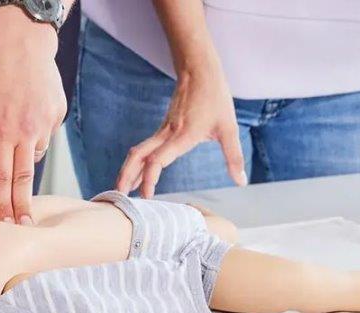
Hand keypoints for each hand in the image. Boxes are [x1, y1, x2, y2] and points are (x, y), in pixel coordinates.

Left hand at [0, 6, 65, 224]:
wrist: (21, 40)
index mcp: (1, 130)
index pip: (3, 178)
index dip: (3, 203)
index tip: (6, 222)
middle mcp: (27, 130)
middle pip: (26, 178)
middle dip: (23, 205)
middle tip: (24, 224)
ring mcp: (46, 122)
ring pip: (35, 154)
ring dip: (24, 155)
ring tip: (14, 129)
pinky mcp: (57, 113)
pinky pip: (44, 135)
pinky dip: (34, 133)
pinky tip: (26, 112)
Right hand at [116, 62, 245, 197]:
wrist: (199, 70)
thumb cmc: (214, 97)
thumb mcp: (229, 128)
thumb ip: (234, 157)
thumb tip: (240, 181)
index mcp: (182, 136)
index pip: (157, 160)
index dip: (149, 178)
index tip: (146, 196)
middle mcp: (167, 134)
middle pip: (138, 156)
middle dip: (126, 176)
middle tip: (120, 196)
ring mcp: (163, 130)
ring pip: (138, 151)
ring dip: (127, 169)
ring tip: (121, 189)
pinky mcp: (163, 128)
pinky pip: (145, 147)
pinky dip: (137, 162)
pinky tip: (137, 173)